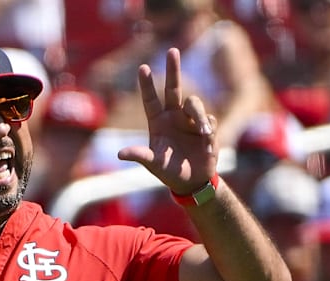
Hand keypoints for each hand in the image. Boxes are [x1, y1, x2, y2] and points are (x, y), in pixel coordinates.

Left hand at [118, 48, 218, 194]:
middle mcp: (173, 117)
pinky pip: (209, 119)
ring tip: (204, 134)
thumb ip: (139, 156)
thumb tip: (119, 154)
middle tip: (172, 50)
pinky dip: (209, 129)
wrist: (192, 181)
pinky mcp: (207, 126)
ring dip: (199, 115)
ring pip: (195, 103)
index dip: (146, 85)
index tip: (142, 67)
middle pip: (174, 88)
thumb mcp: (153, 164)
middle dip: (173, 70)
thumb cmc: (168, 172)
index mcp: (158, 122)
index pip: (150, 100)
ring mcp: (190, 120)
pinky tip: (207, 143)